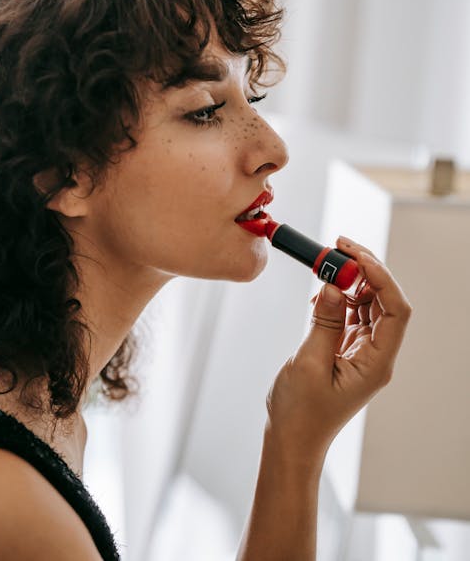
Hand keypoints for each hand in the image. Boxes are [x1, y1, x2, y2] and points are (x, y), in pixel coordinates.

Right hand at [265, 237, 411, 460]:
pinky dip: (338, 297)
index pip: (396, 310)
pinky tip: (321, 290)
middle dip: (365, 271)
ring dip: (351, 281)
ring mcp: (362, 351)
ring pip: (368, 304)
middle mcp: (376, 355)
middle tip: (339, 248)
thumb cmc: (301, 413)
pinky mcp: (346, 349)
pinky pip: (351, 314)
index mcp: (377, 363)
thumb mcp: (309, 362)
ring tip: (327, 263)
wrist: (291, 440)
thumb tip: (336, 285)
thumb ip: (325, 320)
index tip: (356, 256)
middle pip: (384, 302)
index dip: (382, 277)